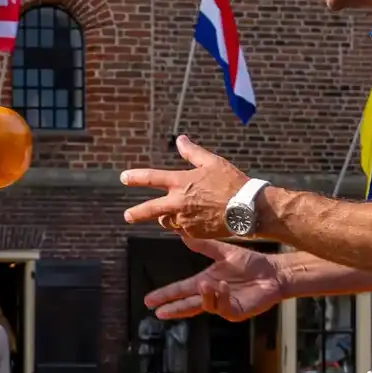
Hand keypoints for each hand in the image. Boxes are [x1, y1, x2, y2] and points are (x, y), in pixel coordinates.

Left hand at [121, 137, 248, 237]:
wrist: (248, 209)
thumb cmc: (232, 182)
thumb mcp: (212, 162)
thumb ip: (192, 152)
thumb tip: (180, 140)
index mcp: (181, 182)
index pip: (151, 178)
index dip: (135, 177)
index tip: (123, 177)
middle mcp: (178, 203)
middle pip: (149, 210)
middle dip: (136, 213)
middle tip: (127, 216)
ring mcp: (185, 220)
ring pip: (166, 221)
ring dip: (165, 217)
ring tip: (171, 214)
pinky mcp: (193, 233)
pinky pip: (181, 230)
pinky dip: (182, 225)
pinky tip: (192, 220)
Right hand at [145, 238, 286, 321]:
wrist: (273, 272)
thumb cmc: (251, 264)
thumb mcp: (224, 252)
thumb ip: (204, 245)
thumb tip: (184, 234)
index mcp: (206, 282)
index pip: (181, 290)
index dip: (166, 295)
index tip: (150, 300)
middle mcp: (212, 295)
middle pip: (188, 304)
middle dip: (173, 308)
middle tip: (158, 312)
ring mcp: (224, 305)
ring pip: (206, 305)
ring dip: (204, 295)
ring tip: (205, 283)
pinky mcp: (236, 311)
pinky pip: (224, 307)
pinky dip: (221, 297)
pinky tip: (224, 286)